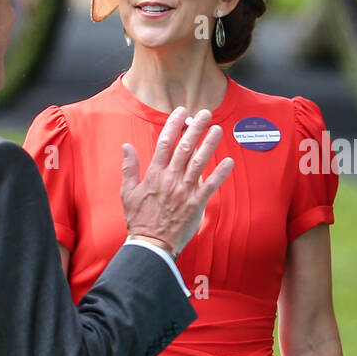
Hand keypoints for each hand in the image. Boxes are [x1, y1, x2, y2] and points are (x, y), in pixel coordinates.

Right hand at [120, 107, 233, 255]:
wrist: (151, 244)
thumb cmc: (139, 219)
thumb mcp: (127, 192)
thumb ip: (129, 168)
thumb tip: (127, 147)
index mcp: (154, 174)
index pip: (165, 143)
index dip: (174, 125)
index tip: (182, 112)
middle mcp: (170, 179)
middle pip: (185, 147)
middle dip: (196, 128)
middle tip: (205, 114)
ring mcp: (184, 191)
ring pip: (199, 162)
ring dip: (210, 144)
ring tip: (218, 129)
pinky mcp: (196, 204)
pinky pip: (211, 185)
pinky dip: (221, 173)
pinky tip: (229, 161)